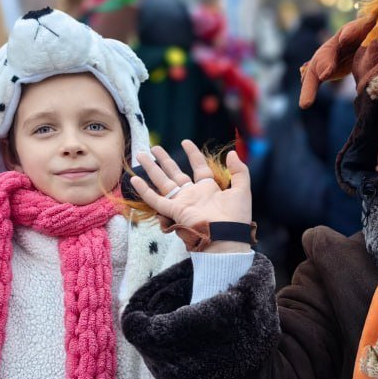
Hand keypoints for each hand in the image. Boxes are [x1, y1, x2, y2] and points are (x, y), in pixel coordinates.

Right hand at [134, 140, 251, 251]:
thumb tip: (232, 153)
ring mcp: (182, 203)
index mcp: (209, 190)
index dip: (193, 154)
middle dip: (164, 161)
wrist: (228, 237)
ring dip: (152, 169)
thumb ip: (239, 171)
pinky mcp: (174, 211)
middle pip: (175, 174)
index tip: (185, 141)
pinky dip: (145, 191)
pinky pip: (156, 200)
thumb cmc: (236, 217)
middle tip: (153, 148)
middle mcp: (193, 195)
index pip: (199, 168)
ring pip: (163, 182)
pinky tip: (135, 179)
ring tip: (141, 155)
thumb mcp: (242, 190)